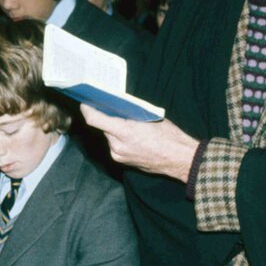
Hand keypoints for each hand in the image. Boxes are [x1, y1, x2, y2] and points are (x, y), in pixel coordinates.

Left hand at [79, 104, 197, 181]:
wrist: (180, 159)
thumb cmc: (169, 137)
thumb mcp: (150, 118)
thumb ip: (130, 114)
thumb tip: (118, 107)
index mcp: (125, 132)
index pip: (95, 120)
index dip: (87, 110)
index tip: (85, 103)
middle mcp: (118, 146)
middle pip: (103, 127)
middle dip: (106, 118)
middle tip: (111, 108)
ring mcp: (119, 156)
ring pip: (109, 137)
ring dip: (114, 130)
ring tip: (127, 124)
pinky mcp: (122, 162)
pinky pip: (115, 146)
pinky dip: (119, 139)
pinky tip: (131, 136)